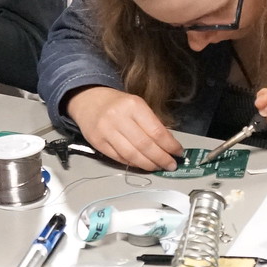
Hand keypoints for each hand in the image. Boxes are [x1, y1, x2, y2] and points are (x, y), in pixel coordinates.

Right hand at [64, 86, 180, 171]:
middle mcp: (119, 118)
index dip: (170, 145)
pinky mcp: (97, 143)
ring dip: (148, 164)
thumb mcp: (137, 105)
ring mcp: (106, 132)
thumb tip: (169, 144)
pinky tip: (142, 165)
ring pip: (132, 155)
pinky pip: (119, 158)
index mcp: (133, 106)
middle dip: (161, 158)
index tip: (178, 152)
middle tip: (171, 165)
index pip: (156, 131)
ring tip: (158, 167)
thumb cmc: (117, 103)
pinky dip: (133, 164)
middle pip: (145, 145)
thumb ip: (152, 123)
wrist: (88, 100)